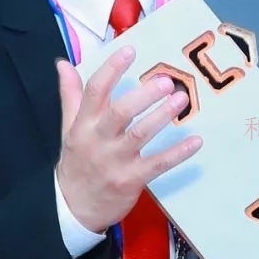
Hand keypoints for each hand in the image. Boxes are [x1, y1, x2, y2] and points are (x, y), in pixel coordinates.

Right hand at [55, 48, 201, 234]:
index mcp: (83, 124)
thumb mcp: (68, 128)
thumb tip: (63, 64)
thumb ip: (71, 95)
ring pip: (140, 135)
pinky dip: (177, 153)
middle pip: (120, 112)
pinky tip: (195, 141)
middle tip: (165, 81)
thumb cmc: (77, 163)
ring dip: (162, 116)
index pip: (95, 91)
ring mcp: (115, 161)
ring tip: (182, 100)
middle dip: (143, 95)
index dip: (111, 69)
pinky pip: (157, 164)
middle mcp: (98, 140)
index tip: (130, 50)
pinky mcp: (131, 180)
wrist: (72, 208)